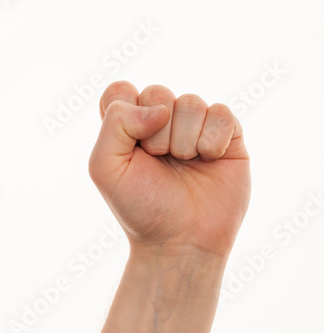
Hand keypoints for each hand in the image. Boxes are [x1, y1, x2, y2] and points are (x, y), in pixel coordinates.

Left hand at [89, 82, 250, 257]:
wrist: (181, 241)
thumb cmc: (141, 208)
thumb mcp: (106, 168)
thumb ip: (115, 123)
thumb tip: (160, 108)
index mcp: (129, 128)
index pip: (121, 90)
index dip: (126, 112)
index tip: (133, 146)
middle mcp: (162, 124)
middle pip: (157, 93)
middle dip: (157, 133)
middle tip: (160, 161)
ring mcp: (195, 129)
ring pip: (191, 102)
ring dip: (185, 140)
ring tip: (186, 164)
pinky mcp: (227, 137)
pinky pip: (221, 113)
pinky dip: (213, 139)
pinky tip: (210, 160)